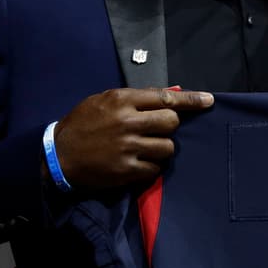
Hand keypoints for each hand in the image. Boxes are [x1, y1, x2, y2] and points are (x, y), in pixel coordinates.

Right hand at [49, 87, 213, 189]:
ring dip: (161, 149)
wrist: (57, 155)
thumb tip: (167, 97)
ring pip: (167, 148)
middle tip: (156, 131)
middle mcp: (128, 121)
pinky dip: (151, 167)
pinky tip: (137, 164)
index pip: (166, 97)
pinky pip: (156, 169)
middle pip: (172, 122)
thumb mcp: (103, 101)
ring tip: (145, 149)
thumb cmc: (81, 124)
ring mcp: (128, 147)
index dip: (191, 100)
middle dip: (169, 127)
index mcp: (122, 100)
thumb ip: (134, 99)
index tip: (209, 101)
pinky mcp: (126, 170)